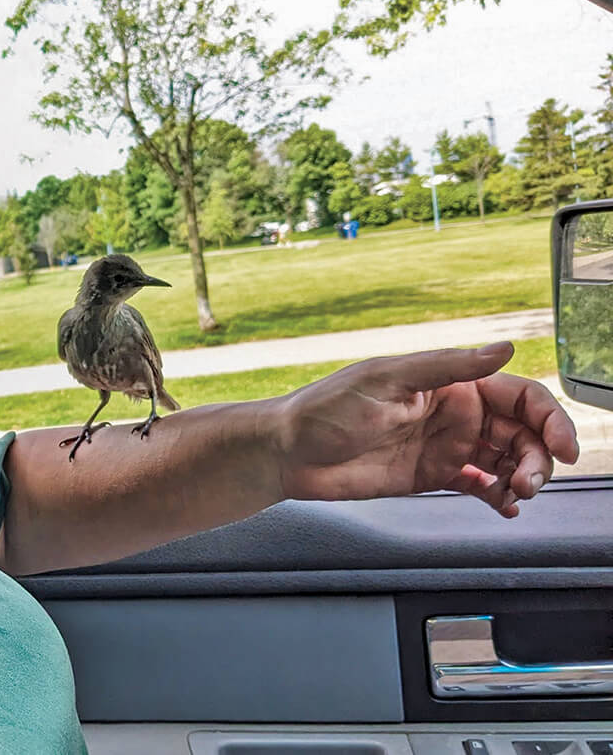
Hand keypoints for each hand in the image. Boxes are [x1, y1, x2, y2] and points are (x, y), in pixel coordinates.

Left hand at [273, 342, 579, 516]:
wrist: (288, 453)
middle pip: (520, 431)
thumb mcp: (387, 380)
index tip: (564, 447)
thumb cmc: (325, 409)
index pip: (519, 395)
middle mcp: (452, 412)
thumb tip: (503, 348)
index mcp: (448, 382)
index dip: (549, 418)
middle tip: (532, 481)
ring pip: (506, 459)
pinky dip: (498, 495)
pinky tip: (506, 505)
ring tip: (518, 494)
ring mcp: (443, 444)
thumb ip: (447, 367)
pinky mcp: (430, 474)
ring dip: (523, 476)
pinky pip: (479, 484)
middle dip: (538, 456)